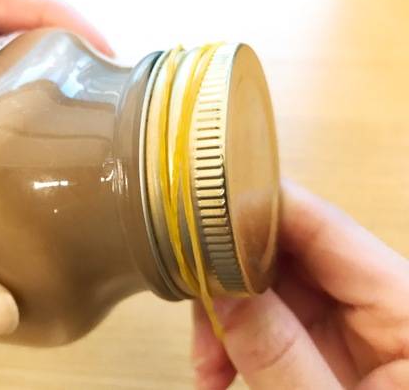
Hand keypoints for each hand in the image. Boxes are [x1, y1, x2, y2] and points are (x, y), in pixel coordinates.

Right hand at [193, 181, 408, 388]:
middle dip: (231, 277)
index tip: (201, 218)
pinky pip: (271, 319)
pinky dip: (236, 340)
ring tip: (207, 366)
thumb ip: (279, 354)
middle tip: (196, 310)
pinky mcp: (328, 342)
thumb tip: (221, 286)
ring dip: (227, 314)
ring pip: (271, 283)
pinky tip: (216, 373)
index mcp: (406, 303)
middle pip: (288, 250)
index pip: (322, 225)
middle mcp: (379, 300)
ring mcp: (352, 321)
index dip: (258, 210)